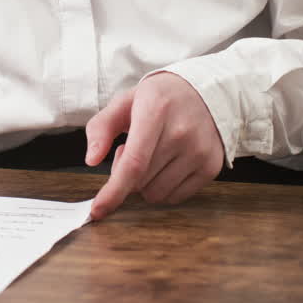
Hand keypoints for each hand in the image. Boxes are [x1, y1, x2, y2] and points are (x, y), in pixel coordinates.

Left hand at [83, 73, 224, 219]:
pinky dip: (165, 187)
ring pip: (156, 194)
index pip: (134, 162)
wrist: (206, 92)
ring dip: (146, 182)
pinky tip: (169, 163)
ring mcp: (200, 151)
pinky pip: (176, 197)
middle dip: (127, 174)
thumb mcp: (125, 102)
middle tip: (135, 150)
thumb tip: (91, 159)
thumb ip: (101, 127)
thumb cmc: (160, 99)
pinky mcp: (211, 167)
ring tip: (154, 155)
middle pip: (140, 181)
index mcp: (156, 110)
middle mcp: (182, 132)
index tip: (97, 210)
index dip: (114, 190)